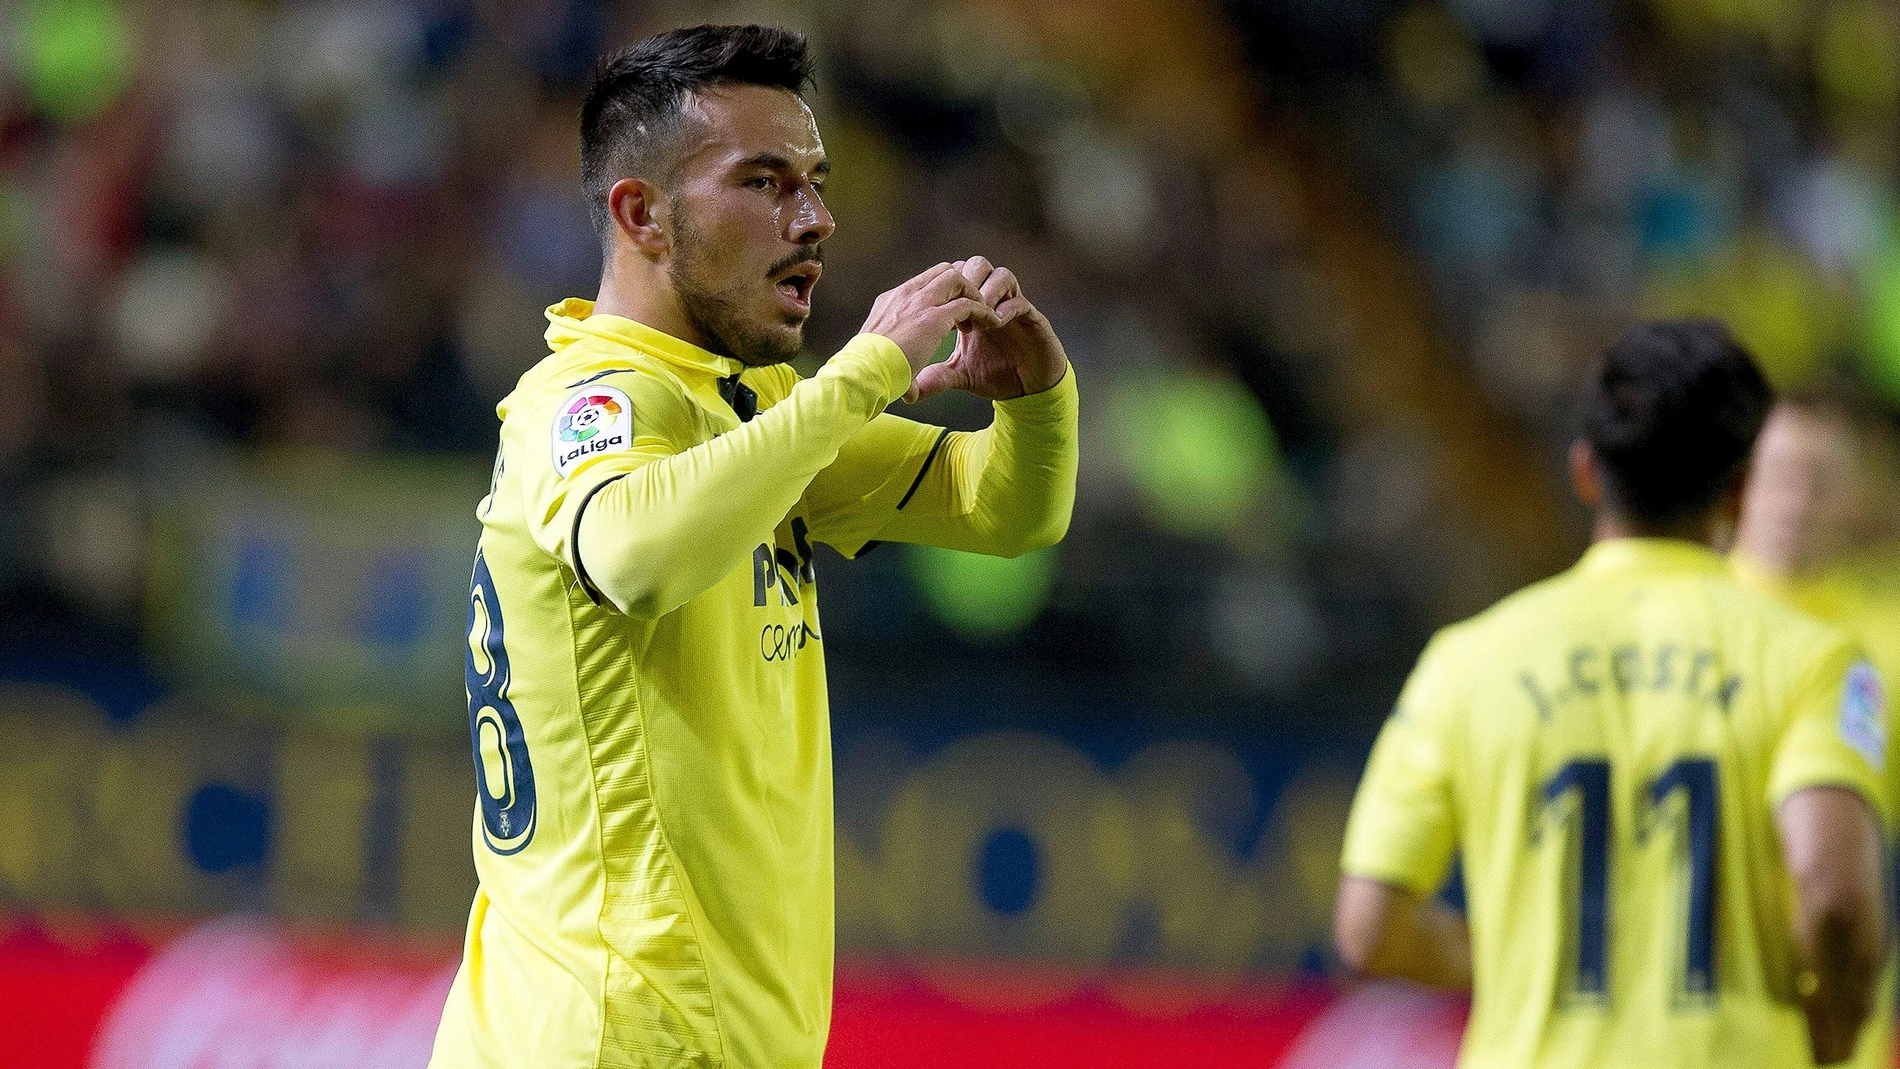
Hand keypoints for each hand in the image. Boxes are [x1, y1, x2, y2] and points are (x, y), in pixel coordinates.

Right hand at [860, 263, 1002, 394]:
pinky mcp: (933, 318)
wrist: (862, 374)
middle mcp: (905, 295)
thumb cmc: (868, 373)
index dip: (945, 292)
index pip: (925, 281)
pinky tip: (992, 325)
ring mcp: (918, 303)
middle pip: (943, 271)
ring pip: (957, 278)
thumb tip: (910, 392)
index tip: (955, 316)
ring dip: (974, 295)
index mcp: (891, 301)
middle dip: (964, 287)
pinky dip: (984, 312)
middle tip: (972, 314)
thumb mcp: (883, 358)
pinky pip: (968, 304)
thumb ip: (900, 366)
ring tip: (983, 318)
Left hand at [909, 256, 1067, 402]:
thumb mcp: (959, 375)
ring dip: (987, 290)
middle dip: (966, 279)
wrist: (1028, 391)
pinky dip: (1006, 308)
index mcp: (973, 307)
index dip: (946, 287)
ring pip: (1001, 274)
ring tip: (977, 314)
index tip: (937, 309)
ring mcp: (1014, 306)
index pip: (957, 277)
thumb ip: (937, 376)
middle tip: (957, 304)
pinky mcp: (1033, 319)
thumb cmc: (994, 376)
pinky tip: (995, 324)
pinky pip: (1021, 301)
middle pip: (977, 265)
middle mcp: (994, 300)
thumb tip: (909, 391)